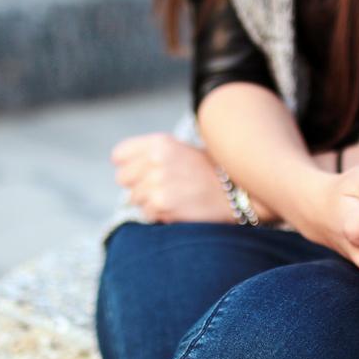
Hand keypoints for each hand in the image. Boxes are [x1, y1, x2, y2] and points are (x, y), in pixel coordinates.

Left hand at [111, 133, 232, 223]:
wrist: (238, 192)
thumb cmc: (210, 172)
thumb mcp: (182, 151)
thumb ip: (153, 156)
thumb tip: (122, 168)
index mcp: (159, 142)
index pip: (120, 155)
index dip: (128, 166)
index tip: (138, 173)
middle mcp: (155, 159)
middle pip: (123, 179)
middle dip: (138, 185)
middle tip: (160, 188)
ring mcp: (157, 182)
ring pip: (134, 199)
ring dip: (149, 202)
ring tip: (174, 198)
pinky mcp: (162, 204)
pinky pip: (147, 214)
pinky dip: (159, 215)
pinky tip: (178, 209)